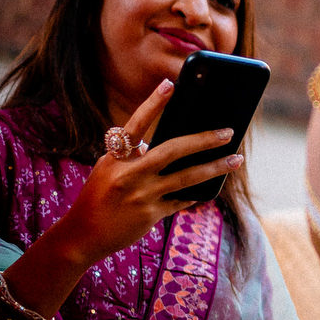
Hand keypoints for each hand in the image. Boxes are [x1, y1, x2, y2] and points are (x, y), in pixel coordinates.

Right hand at [57, 79, 245, 267]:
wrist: (83, 235)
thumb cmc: (99, 196)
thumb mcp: (109, 169)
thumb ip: (134, 156)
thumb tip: (171, 143)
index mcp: (116, 158)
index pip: (136, 125)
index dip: (152, 104)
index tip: (170, 84)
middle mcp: (129, 174)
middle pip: (173, 151)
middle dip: (204, 140)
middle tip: (228, 132)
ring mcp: (141, 195)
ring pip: (187, 177)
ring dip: (215, 167)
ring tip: (236, 159)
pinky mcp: (151, 214)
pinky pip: (182, 199)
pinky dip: (197, 193)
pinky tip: (211, 187)